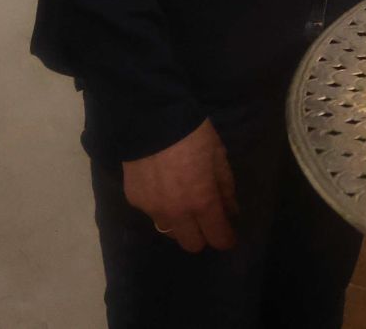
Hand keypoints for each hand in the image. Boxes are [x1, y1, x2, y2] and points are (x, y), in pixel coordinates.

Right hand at [122, 121, 237, 253]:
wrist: (150, 119)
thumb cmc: (193, 133)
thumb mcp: (217, 155)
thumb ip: (225, 186)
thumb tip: (230, 209)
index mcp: (202, 201)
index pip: (217, 237)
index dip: (226, 239)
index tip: (229, 235)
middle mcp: (177, 212)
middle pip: (192, 245)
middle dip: (203, 236)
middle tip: (206, 219)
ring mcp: (152, 209)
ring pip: (170, 231)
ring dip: (180, 224)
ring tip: (183, 202)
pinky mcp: (135, 201)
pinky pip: (152, 213)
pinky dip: (161, 207)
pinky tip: (163, 186)